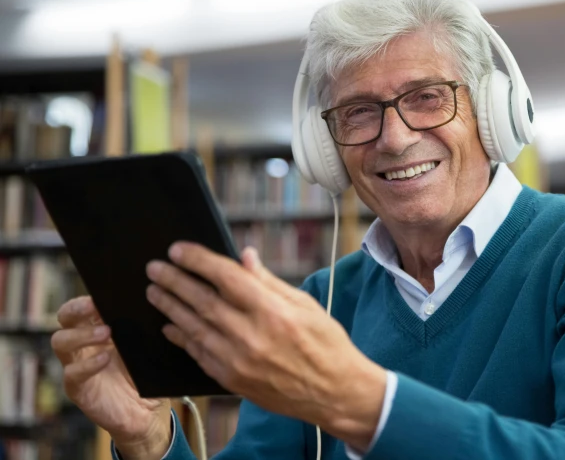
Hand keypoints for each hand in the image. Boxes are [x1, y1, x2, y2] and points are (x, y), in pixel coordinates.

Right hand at [51, 296, 171, 459]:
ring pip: (60, 342)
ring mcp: (77, 365)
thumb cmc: (146, 371)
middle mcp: (82, 344)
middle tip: (94, 306)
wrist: (148, 410)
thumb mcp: (146, 345)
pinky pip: (71, 374)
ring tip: (107, 333)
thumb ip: (140, 326)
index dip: (86, 298)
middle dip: (76, 309)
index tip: (102, 294)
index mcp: (97, 327)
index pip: (81, 306)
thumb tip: (150, 298)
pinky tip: (105, 359)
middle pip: (64, 318)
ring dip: (81, 335)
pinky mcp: (78, 388)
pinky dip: (87, 364)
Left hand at [145, 243, 386, 450]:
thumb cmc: (326, 343)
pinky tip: (170, 325)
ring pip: (194, 328)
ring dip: (170, 307)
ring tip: (154, 291)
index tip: (178, 249)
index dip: (199, 260)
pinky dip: (183, 338)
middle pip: (203, 302)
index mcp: (274, 311)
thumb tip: (243, 256)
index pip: (226, 277)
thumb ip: (268, 282)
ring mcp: (239, 362)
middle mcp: (252, 336)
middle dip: (175, 281)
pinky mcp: (233, 381)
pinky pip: (200, 355)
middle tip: (154, 268)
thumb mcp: (305, 304)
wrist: (334, 392)